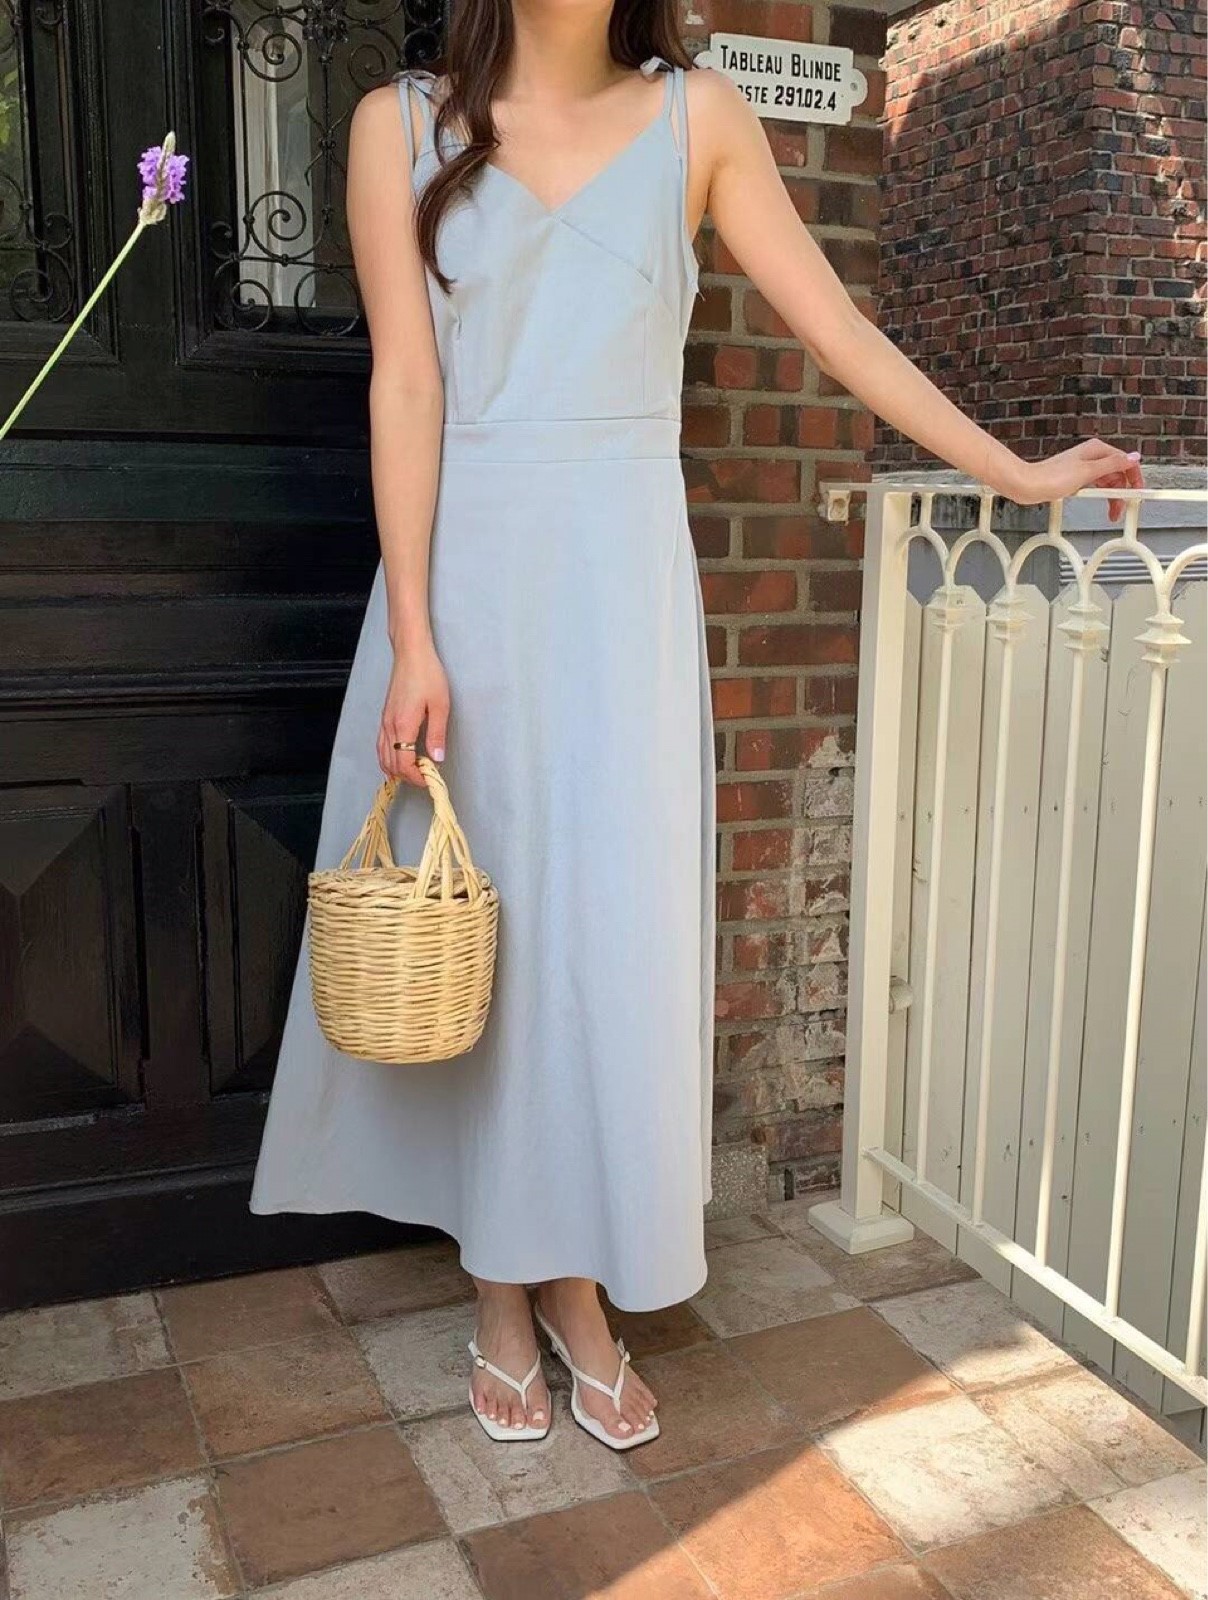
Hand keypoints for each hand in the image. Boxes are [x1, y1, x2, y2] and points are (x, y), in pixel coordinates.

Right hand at [378, 642, 449, 786]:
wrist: (411, 653)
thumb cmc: (427, 674)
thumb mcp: (440, 705)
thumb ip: (437, 735)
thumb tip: (437, 758)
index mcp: (403, 725)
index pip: (404, 764)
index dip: (416, 777)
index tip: (430, 781)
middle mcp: (389, 725)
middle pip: (391, 764)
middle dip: (408, 776)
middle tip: (426, 777)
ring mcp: (384, 721)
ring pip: (383, 756)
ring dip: (397, 769)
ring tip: (415, 771)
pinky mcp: (385, 716)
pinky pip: (381, 745)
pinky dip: (388, 758)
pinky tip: (399, 758)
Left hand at [1009, 439, 1143, 522]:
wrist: (1028, 486)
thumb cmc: (1051, 477)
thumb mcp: (1087, 472)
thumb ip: (1112, 465)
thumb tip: (1134, 457)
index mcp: (1097, 450)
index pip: (1126, 461)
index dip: (1134, 478)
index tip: (1138, 493)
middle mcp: (1091, 456)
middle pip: (1117, 473)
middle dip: (1122, 491)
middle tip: (1122, 509)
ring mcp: (1083, 467)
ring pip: (1107, 481)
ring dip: (1111, 497)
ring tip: (1112, 513)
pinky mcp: (1076, 478)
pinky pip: (1095, 486)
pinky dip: (1100, 495)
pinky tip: (1099, 505)